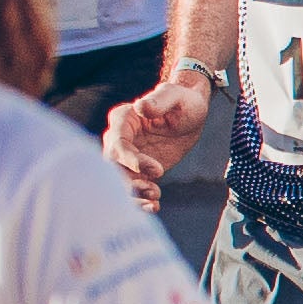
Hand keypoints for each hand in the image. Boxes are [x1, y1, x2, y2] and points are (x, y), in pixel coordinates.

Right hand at [101, 64, 213, 196]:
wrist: (190, 115)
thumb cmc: (183, 101)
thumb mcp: (175, 97)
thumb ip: (159, 100)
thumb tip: (141, 106)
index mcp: (123, 119)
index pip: (118, 143)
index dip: (132, 160)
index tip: (158, 170)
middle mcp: (118, 139)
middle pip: (112, 167)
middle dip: (128, 183)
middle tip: (153, 191)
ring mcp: (125, 157)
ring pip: (119, 181)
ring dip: (133, 195)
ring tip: (154, 204)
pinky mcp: (137, 170)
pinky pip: (133, 188)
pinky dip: (140, 200)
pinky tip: (154, 206)